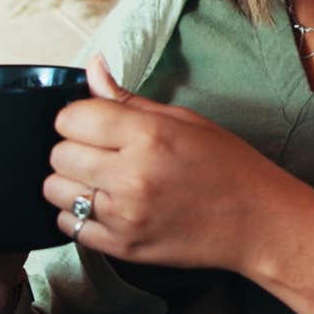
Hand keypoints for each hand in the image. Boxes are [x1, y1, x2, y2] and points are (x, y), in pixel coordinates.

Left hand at [41, 56, 312, 274]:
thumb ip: (129, 99)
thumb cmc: (228, 165)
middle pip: (58, 154)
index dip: (79, 117)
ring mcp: (124, 215)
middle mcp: (132, 175)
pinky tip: (108, 206)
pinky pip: (68, 226)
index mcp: (150, 135)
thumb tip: (92, 66)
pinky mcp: (121, 247)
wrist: (258, 221)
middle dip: (74, 149)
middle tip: (103, 153)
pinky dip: (79, 215)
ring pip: (54, 191)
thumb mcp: (185, 121)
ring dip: (73, 182)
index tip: (97, 124)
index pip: (70, 118)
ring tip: (104, 180)